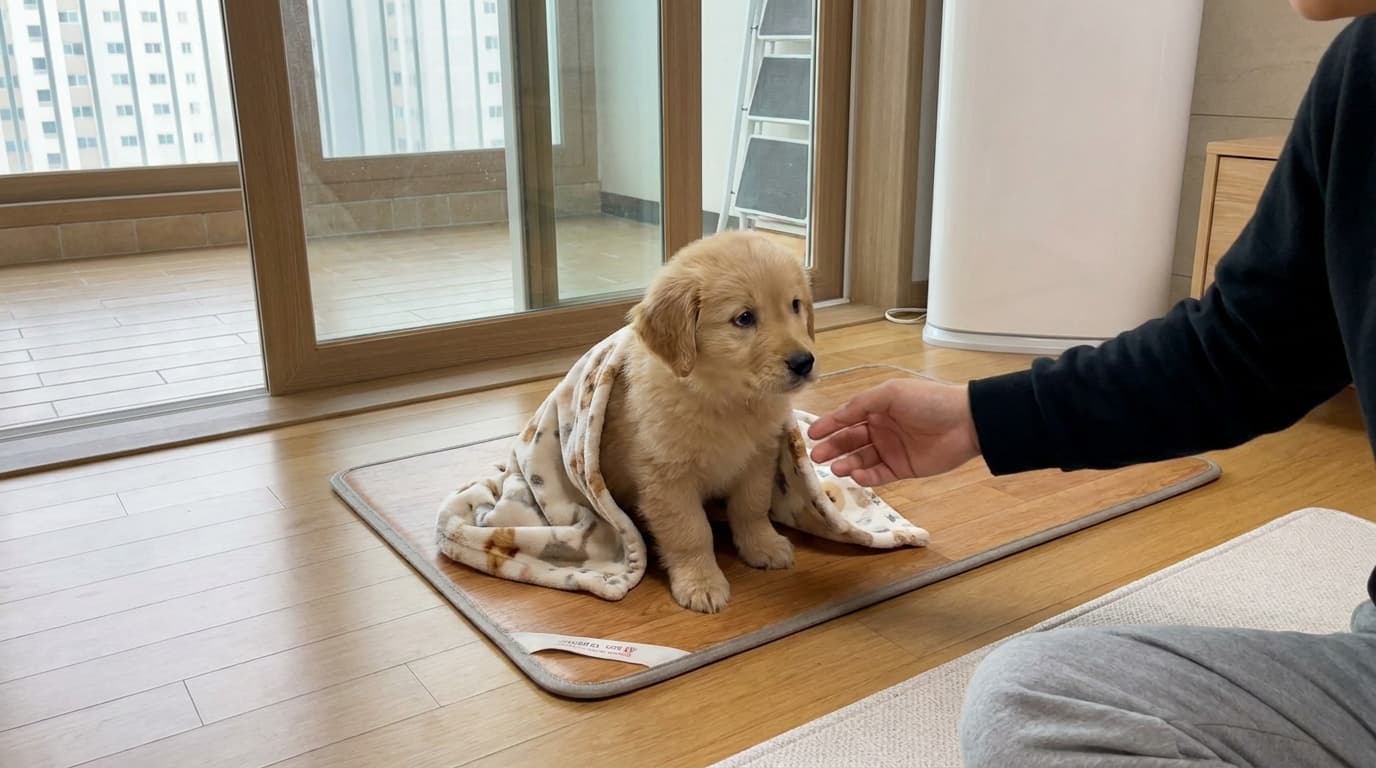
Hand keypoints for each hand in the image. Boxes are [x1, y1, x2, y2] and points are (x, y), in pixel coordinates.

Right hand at [808, 379, 980, 485]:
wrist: (966, 422)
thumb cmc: (927, 401)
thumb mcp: (890, 394)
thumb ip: (861, 405)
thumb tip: (836, 416)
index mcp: (877, 408)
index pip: (846, 418)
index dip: (828, 425)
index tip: (810, 434)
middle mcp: (881, 429)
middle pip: (850, 440)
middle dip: (832, 448)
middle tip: (815, 456)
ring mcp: (891, 450)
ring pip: (861, 459)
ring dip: (847, 463)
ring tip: (835, 468)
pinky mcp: (903, 468)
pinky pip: (879, 474)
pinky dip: (866, 476)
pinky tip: (856, 475)